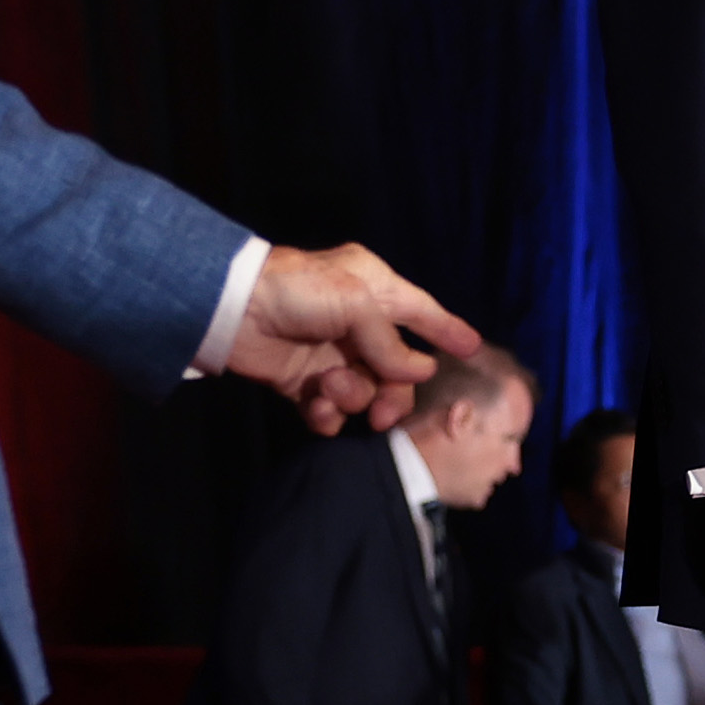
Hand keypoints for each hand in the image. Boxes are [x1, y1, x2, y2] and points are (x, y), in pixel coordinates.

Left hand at [230, 242, 475, 431]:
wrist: (232, 310)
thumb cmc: (298, 291)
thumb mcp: (356, 304)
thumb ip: (391, 343)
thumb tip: (419, 373)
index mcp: (374, 290)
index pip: (421, 311)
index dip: (447, 330)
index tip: (472, 349)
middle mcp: (357, 324)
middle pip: (397, 370)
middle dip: (392, 393)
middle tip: (384, 414)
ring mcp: (331, 354)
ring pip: (365, 392)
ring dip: (352, 397)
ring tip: (327, 388)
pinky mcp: (303, 382)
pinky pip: (331, 410)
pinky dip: (326, 414)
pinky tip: (314, 406)